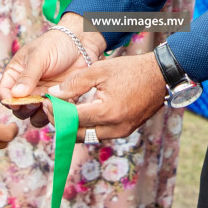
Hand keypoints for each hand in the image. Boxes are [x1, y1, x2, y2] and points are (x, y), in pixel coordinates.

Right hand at [0, 15, 104, 125]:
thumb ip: (28, 76)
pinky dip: (56, 112)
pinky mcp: (58, 100)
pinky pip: (53, 113)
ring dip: (39, 114)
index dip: (7, 99)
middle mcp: (27, 88)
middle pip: (18, 108)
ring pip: (34, 115)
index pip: (4, 92)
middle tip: (33, 103)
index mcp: (16, 74)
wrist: (81, 43)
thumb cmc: (56, 44)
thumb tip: (15, 94)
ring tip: (47, 103)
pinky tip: (62, 102)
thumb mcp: (39, 57)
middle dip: (23, 109)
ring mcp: (42, 95)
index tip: (14, 102)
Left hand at [47, 53, 167, 140]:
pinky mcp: (125, 132)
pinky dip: (86, 127)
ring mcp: (121, 132)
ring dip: (73, 127)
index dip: (56, 111)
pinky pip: (99, 134)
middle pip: (77, 134)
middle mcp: (114, 128)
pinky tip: (80, 113)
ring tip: (64, 110)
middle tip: (52, 108)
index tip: (46, 101)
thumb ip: (74, 83)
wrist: (160, 76)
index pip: (72, 119)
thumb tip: (53, 94)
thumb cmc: (130, 70)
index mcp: (107, 112)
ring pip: (87, 137)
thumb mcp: (99, 70)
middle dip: (61, 123)